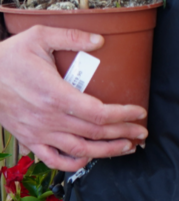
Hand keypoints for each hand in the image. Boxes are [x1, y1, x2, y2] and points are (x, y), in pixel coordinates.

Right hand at [0, 24, 148, 170]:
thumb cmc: (9, 56)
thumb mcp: (39, 36)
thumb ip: (72, 37)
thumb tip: (100, 40)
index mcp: (55, 95)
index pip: (99, 112)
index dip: (123, 115)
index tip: (141, 111)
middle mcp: (49, 119)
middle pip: (95, 133)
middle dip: (123, 133)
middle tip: (143, 132)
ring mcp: (39, 132)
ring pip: (79, 151)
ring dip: (106, 152)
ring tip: (128, 147)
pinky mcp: (29, 139)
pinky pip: (53, 159)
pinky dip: (73, 164)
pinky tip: (90, 159)